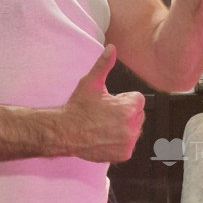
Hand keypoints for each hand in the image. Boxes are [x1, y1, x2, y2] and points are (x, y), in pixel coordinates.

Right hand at [61, 44, 144, 162]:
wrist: (65, 132)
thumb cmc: (78, 108)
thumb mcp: (91, 83)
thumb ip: (104, 65)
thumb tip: (112, 48)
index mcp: (129, 108)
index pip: (138, 99)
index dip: (122, 100)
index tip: (110, 103)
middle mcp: (132, 126)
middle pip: (138, 115)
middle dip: (126, 113)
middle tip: (105, 114)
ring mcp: (129, 142)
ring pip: (134, 129)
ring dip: (124, 127)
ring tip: (104, 125)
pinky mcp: (124, 154)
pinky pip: (129, 144)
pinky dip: (120, 142)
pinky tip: (105, 137)